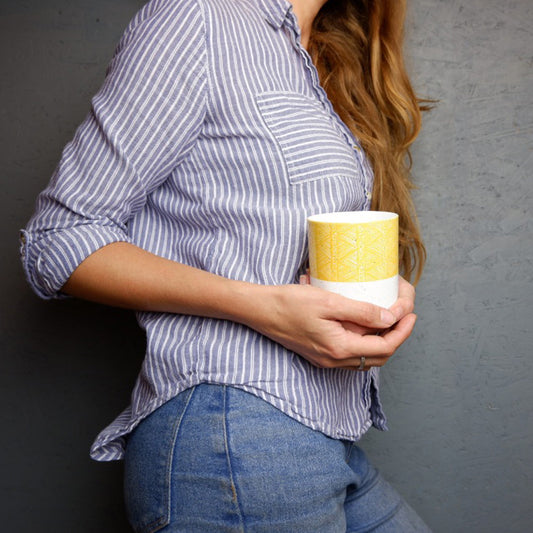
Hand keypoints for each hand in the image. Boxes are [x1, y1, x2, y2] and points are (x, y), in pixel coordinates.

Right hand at [251, 276, 415, 370]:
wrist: (260, 310)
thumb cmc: (290, 303)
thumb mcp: (329, 302)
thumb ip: (361, 312)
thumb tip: (391, 318)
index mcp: (339, 348)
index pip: (384, 347)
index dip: (403, 332)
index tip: (411, 314)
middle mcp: (334, 360)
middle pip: (378, 356)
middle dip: (396, 337)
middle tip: (404, 315)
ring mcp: (326, 359)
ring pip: (365, 357)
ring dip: (381, 340)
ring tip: (388, 318)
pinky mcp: (319, 353)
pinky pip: (351, 353)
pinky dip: (364, 341)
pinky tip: (363, 323)